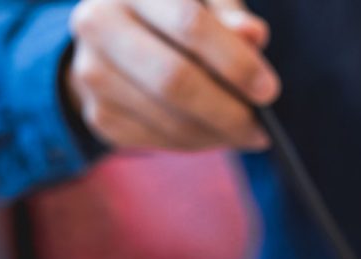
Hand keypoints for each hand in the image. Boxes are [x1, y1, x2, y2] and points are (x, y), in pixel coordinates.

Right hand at [65, 0, 279, 151]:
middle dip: (226, 110)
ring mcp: (92, 72)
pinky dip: (196, 143)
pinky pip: (158, 141)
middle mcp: (100, 24)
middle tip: (259, 127)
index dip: (233, 61)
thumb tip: (253, 35)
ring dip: (216, 134)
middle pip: (174, 79)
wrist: (113, 38)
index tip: (267, 90)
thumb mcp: (204, 0)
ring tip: (245, 132)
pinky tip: (215, 133)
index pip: (189, 24)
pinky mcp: (98, 114)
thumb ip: (229, 15)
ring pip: (168, 119)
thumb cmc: (172, 12)